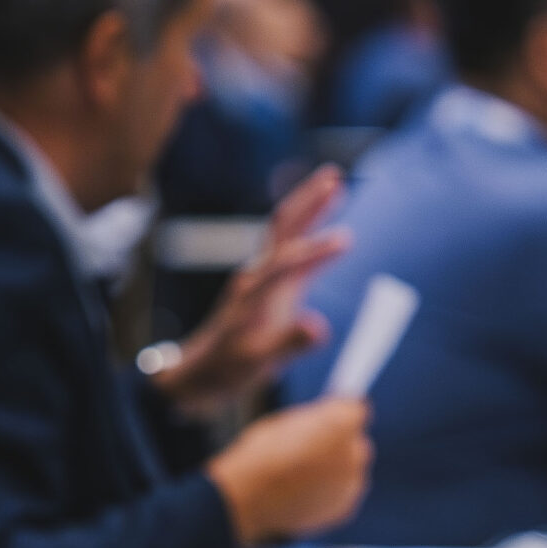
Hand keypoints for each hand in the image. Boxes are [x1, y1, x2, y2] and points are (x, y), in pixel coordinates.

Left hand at [152, 165, 349, 414]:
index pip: (288, 263)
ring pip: (286, 231)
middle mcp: (257, 277)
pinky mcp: (267, 286)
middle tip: (334, 174)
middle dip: (308, 201)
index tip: (346, 240)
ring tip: (335, 183)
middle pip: (283, 227)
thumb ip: (289, 344)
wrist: (200, 373)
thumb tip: (320, 327)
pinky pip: (290, 248)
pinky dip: (308, 230)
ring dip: (308, 206)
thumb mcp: (258, 362)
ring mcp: (261, 278)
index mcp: (255, 293)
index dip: (316, 251)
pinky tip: (324, 224)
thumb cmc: (227, 368)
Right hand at [206, 396, 371, 544]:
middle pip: (356, 443)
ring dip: (334, 470)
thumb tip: (324, 419)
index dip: (339, 413)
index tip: (327, 419)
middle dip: (338, 444)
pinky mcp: (344, 508)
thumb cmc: (261, 455)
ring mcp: (351, 483)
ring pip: (349, 471)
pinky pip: (341, 494)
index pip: (356, 410)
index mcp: (342, 423)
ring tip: (301, 476)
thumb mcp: (286, 422)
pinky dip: (328, 493)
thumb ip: (314, 420)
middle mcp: (356, 452)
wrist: (250, 496)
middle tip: (310, 450)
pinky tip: (303, 493)